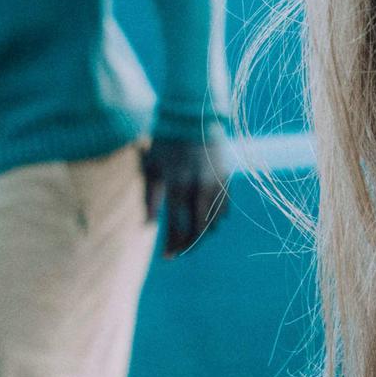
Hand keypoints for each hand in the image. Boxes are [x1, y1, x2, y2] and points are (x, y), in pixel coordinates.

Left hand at [142, 133, 230, 256]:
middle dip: (188, 244)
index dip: (173, 243)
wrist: (194, 119)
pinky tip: (205, 223)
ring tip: (189, 239)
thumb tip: (149, 225)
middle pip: (198, 228)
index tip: (167, 257)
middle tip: (178, 253)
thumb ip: (150, 198)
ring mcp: (216, 184)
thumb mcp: (152, 169)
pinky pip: (223, 208)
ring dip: (202, 233)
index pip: (178, 224)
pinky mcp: (226, 180)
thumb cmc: (166, 144)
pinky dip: (215, 219)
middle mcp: (200, 187)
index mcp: (178, 185)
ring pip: (214, 220)